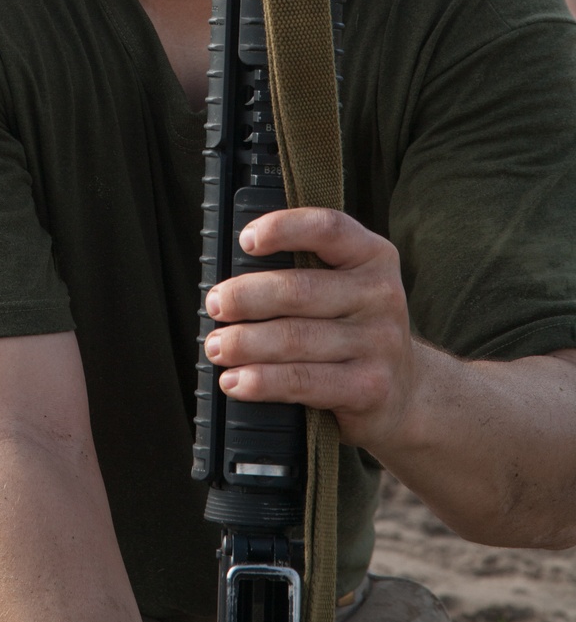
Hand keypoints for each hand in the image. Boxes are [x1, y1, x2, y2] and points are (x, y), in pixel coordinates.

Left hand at [203, 207, 416, 450]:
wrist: (406, 392)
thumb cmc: (354, 328)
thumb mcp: (345, 286)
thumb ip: (305, 269)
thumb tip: (229, 277)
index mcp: (372, 256)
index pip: (327, 228)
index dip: (283, 229)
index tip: (245, 240)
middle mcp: (382, 294)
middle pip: (299, 289)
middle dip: (245, 297)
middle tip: (215, 306)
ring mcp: (379, 343)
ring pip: (295, 338)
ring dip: (245, 343)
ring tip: (216, 347)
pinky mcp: (369, 387)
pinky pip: (303, 380)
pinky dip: (262, 381)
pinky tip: (236, 382)